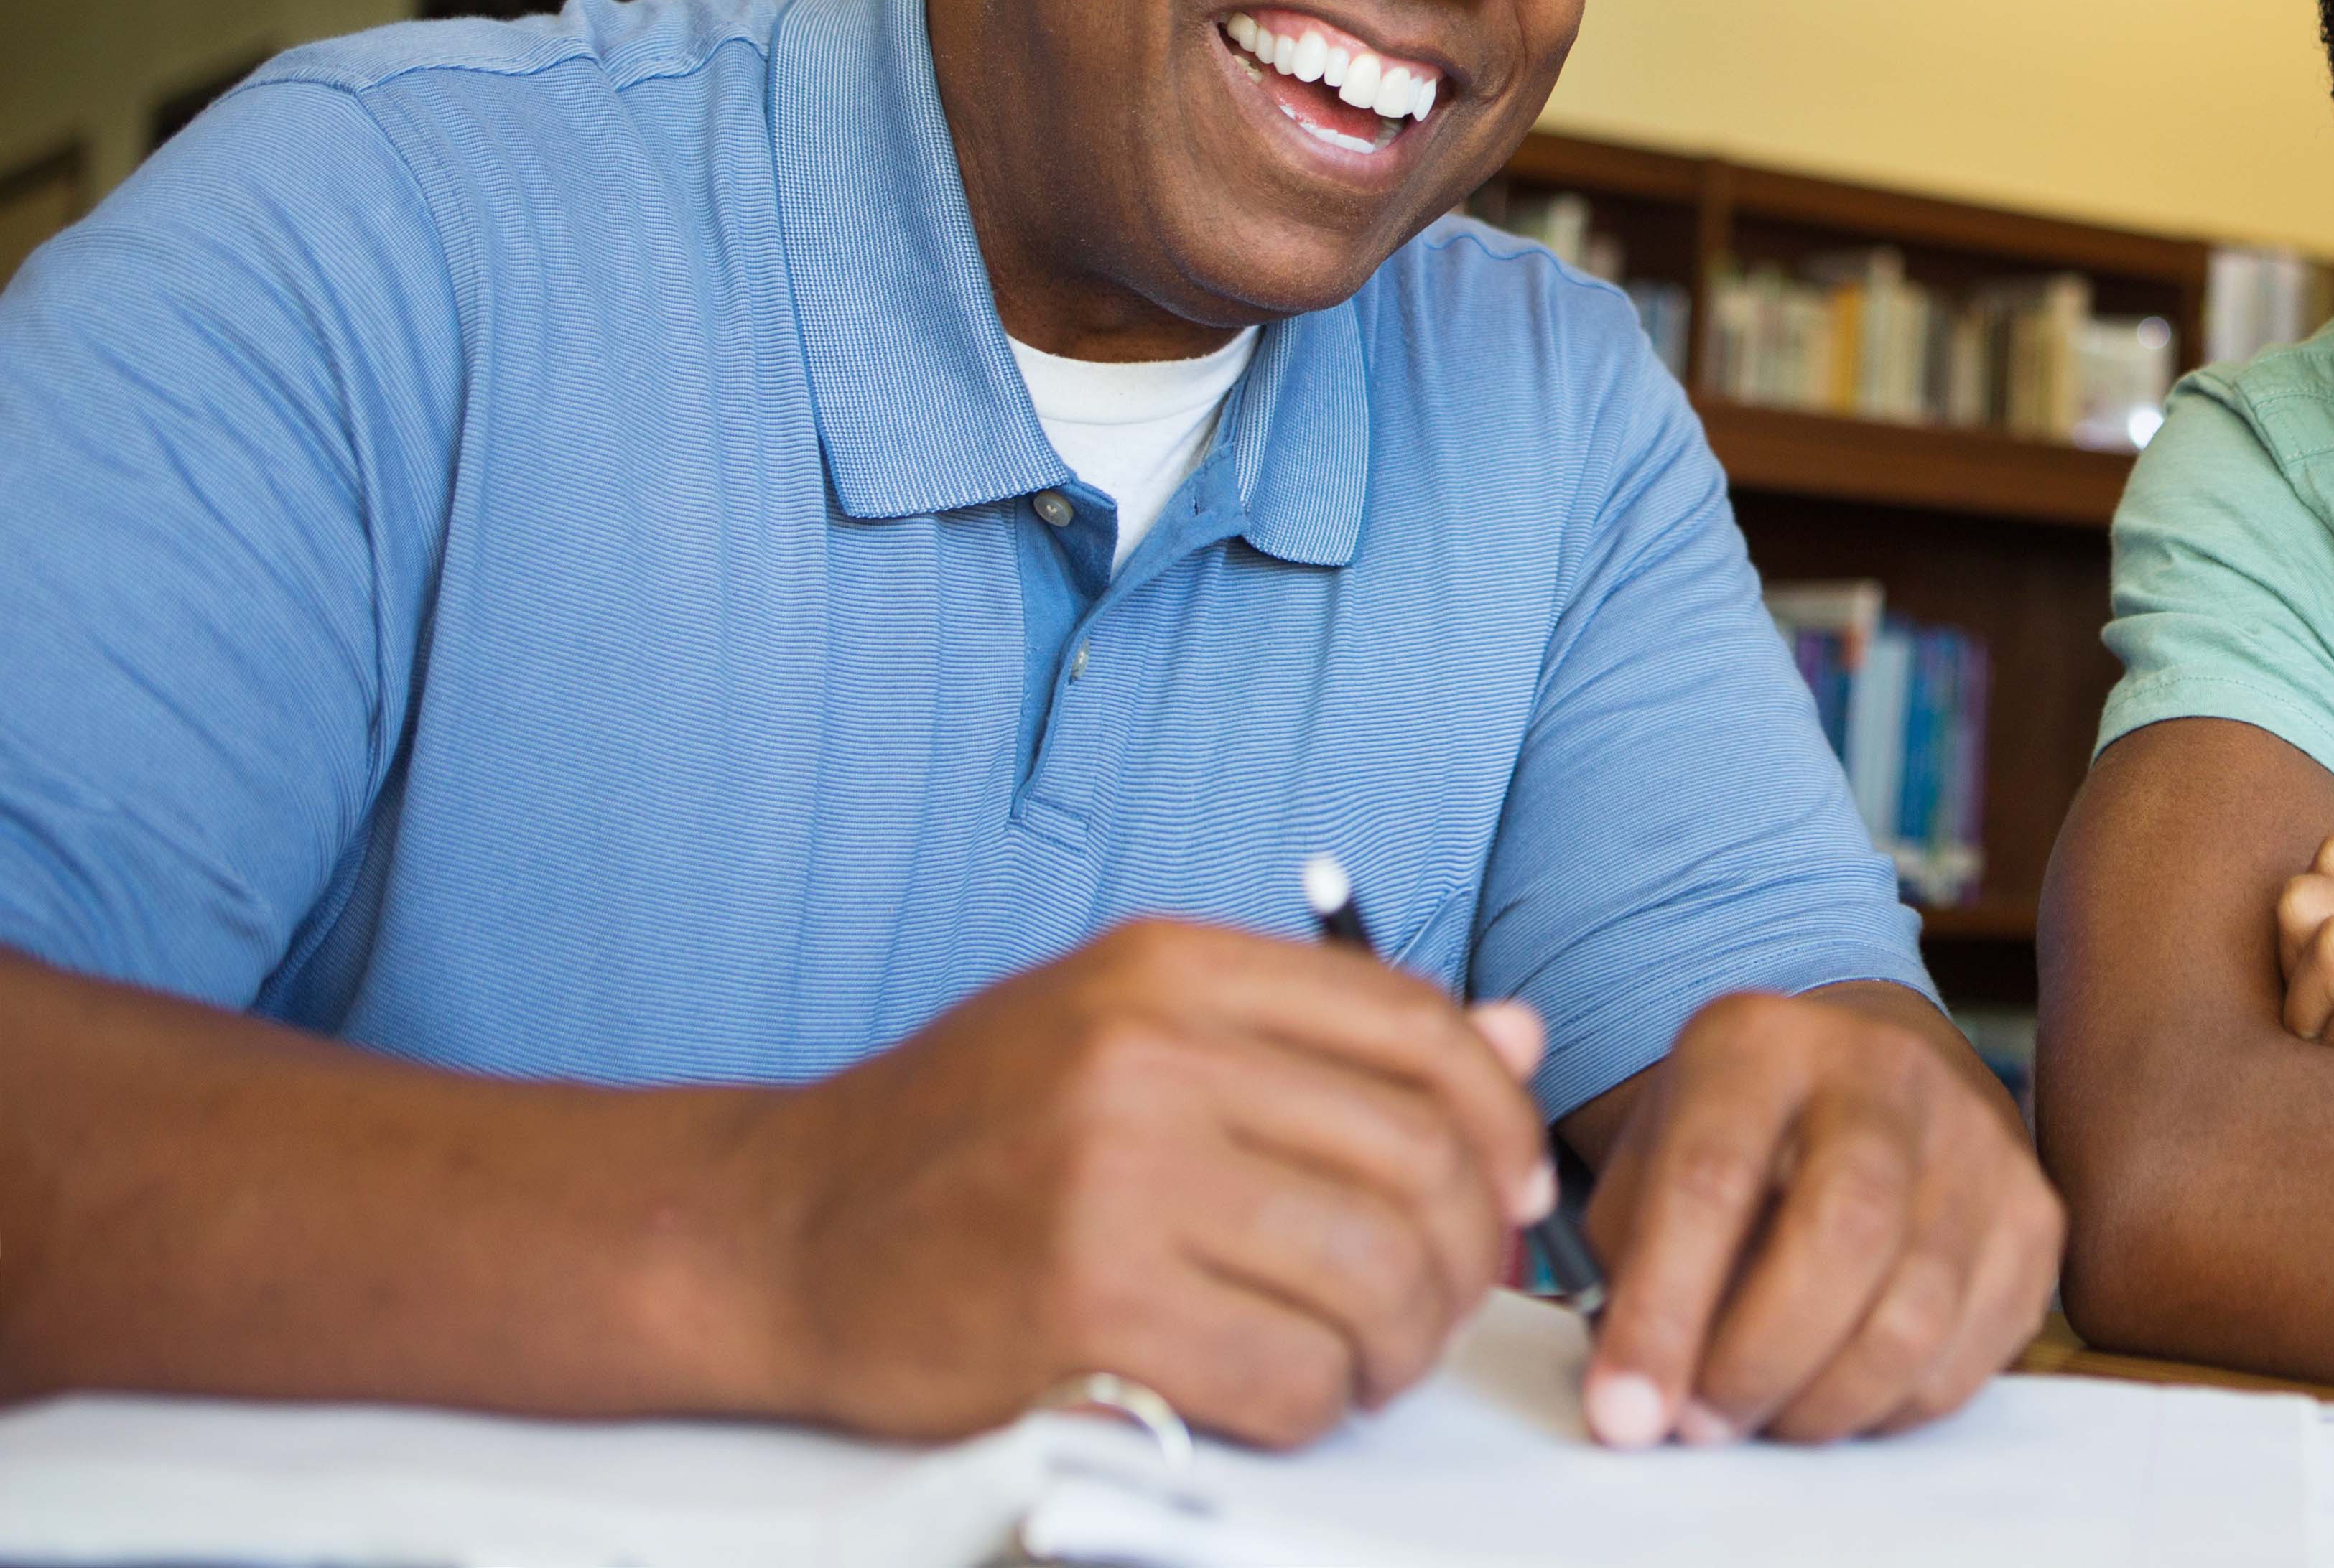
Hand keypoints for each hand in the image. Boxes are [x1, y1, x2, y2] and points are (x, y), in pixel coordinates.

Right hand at [732, 918, 1558, 1446]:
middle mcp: (1148, 1056)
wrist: (782, 1231)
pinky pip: (1287, 1373)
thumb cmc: (973, 1135)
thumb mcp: (1136, 1030)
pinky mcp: (1086, 1307)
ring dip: (1402, 1341)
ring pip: (1371, 1273)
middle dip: (1468, 1251)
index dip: (1499, 1117)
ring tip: (1370, 1357)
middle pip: (1415, 1157)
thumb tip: (1513, 1038)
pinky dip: (1316, 1403)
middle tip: (1441, 1301)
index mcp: (1170, 968)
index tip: (1513, 1185)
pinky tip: (1287, 1393)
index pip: (1415, 1026)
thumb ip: (1323, 1032)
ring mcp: (1115, 1180)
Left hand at [1574, 986, 2060, 1444]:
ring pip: (1916, 1312)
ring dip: (1826, 1402)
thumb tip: (1637, 1408)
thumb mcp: (1653, 1165)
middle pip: (1845, 1230)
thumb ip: (1632, 1274)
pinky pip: (1970, 1355)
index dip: (1664, 1312)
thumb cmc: (1737, 1149)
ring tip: (1767, 1419)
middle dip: (1762, 1358)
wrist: (1865, 1086)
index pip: (1712, 1177)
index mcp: (1760, 1043)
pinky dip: (1892, 1408)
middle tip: (1703, 1426)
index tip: (1622, 1414)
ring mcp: (1977, 1139)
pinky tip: (1841, 1396)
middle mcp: (1884, 1071)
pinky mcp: (2035, 1216)